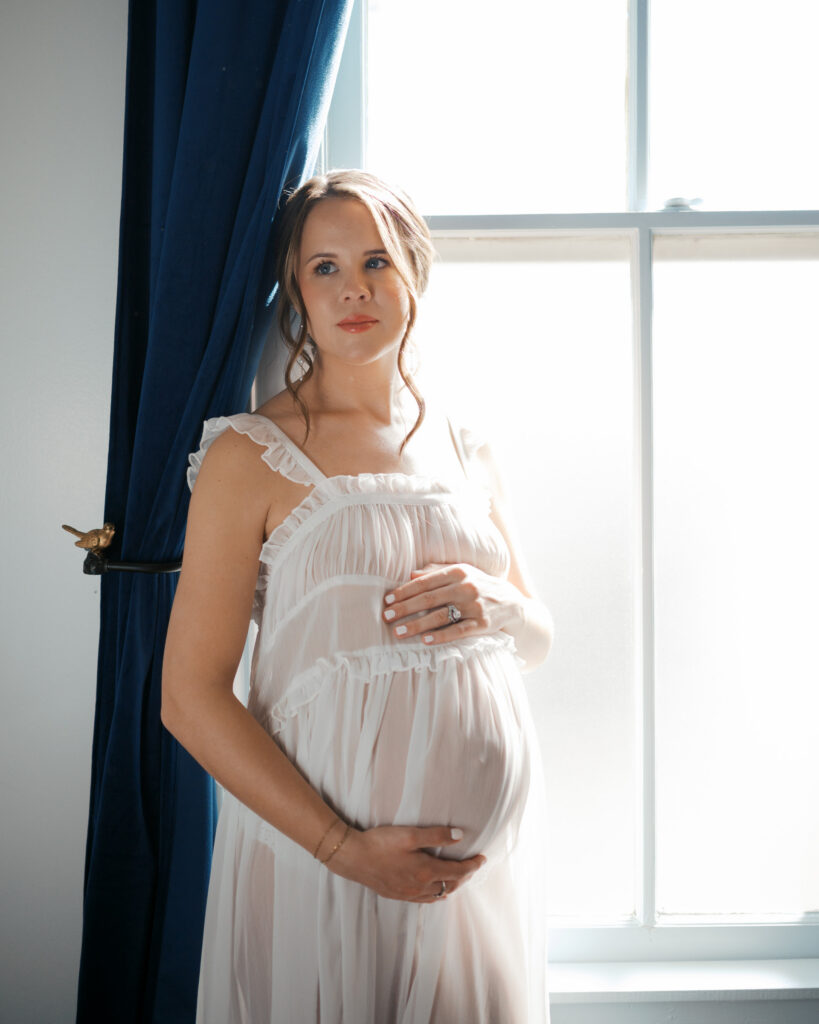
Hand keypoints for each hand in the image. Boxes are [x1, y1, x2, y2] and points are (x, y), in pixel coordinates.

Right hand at [327, 823, 485, 901]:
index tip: (483, 859)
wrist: (352, 857)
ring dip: (451, 886)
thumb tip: (460, 836)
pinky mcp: (396, 895)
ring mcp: (407, 894)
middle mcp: (419, 888)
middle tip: (473, 866)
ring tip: (457, 877)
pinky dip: (435, 894)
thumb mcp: (410, 834)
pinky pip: (423, 899)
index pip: (458, 872)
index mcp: (425, 872)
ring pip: (437, 895)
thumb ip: (436, 835)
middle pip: (450, 885)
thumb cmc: (380, 843)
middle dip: (465, 877)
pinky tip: (433, 889)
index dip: (473, 866)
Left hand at [382, 562, 522, 645]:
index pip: (424, 582)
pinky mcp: (482, 624)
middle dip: (404, 609)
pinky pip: (458, 631)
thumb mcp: (461, 572)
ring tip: (399, 632)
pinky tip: (425, 641)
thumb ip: (436, 572)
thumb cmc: (479, 586)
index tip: (387, 600)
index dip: (404, 591)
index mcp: (457, 572)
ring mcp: (474, 606)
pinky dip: (441, 636)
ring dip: (417, 625)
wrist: (512, 603)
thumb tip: (410, 575)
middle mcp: (466, 587)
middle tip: (386, 617)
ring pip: (440, 616)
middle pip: (428, 599)